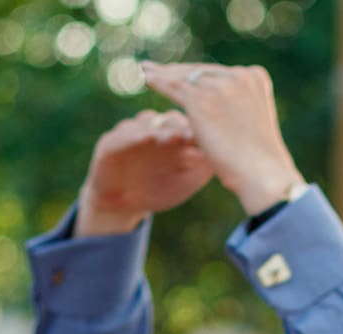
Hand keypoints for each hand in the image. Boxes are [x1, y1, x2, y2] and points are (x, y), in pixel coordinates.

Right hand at [74, 110, 213, 236]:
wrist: (124, 204)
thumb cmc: (160, 189)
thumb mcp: (185, 181)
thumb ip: (204, 168)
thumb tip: (232, 155)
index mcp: (176, 135)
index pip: (191, 124)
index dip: (204, 129)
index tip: (219, 136)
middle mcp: (155, 128)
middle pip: (172, 120)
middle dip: (184, 126)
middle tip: (197, 133)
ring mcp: (132, 132)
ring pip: (148, 124)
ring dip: (162, 129)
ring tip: (173, 136)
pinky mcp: (110, 142)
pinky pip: (123, 135)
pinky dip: (135, 135)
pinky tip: (147, 137)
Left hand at [140, 62, 303, 215]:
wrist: (262, 176)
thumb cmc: (260, 162)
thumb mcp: (253, 124)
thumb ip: (238, 109)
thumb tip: (221, 112)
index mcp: (255, 77)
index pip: (218, 74)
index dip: (196, 75)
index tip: (181, 74)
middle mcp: (239, 76)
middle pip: (200, 72)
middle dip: (177, 71)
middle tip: (156, 68)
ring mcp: (220, 87)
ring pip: (184, 78)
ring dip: (162, 74)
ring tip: (145, 71)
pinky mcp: (201, 101)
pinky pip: (173, 88)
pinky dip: (157, 82)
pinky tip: (145, 79)